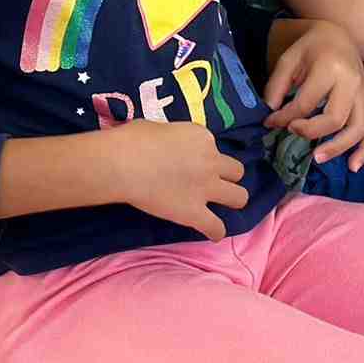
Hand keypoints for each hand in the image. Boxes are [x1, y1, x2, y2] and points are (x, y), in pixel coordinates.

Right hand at [117, 121, 249, 240]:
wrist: (123, 164)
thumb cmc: (132, 140)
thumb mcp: (159, 128)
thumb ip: (170, 139)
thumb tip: (163, 145)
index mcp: (202, 138)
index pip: (212, 147)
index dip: (201, 156)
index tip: (187, 162)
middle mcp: (211, 162)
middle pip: (236, 171)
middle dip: (226, 177)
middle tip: (210, 183)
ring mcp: (206, 188)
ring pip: (240, 197)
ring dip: (232, 200)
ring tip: (221, 206)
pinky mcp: (195, 212)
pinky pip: (216, 227)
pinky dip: (215, 231)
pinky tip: (213, 233)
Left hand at [264, 21, 363, 172]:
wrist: (339, 35)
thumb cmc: (311, 48)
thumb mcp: (288, 59)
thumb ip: (276, 86)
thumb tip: (271, 115)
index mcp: (330, 68)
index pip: (306, 103)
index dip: (284, 117)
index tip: (270, 122)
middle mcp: (352, 83)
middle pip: (335, 118)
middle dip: (311, 132)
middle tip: (292, 132)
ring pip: (358, 129)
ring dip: (338, 147)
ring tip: (317, 158)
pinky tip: (352, 166)